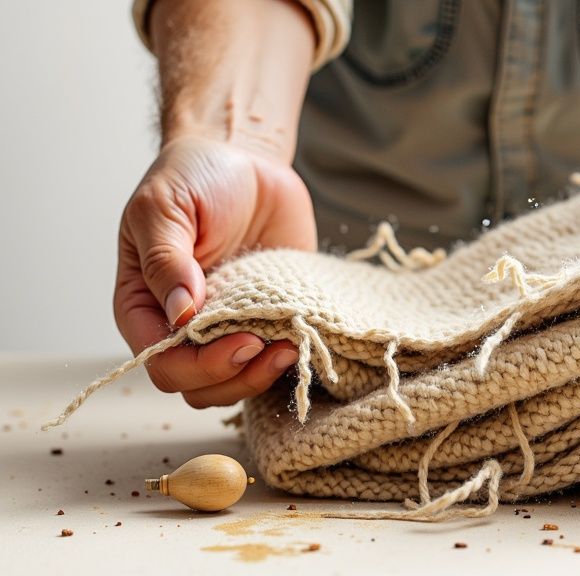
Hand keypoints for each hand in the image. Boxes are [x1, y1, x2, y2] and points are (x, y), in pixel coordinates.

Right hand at [115, 136, 316, 406]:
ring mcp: (226, 326)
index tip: (240, 341)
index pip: (162, 364)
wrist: (243, 158)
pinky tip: (303, 338)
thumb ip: (165, 260)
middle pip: (199, 386)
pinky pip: (270, 359)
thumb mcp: (163, 208)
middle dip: (235, 376)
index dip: (199, 366)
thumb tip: (180, 314)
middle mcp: (181, 326)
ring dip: (262, 376)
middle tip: (270, 346)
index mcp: (144, 305)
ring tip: (290, 347)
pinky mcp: (265, 319)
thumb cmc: (193, 177)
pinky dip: (286, 360)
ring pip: (234, 384)